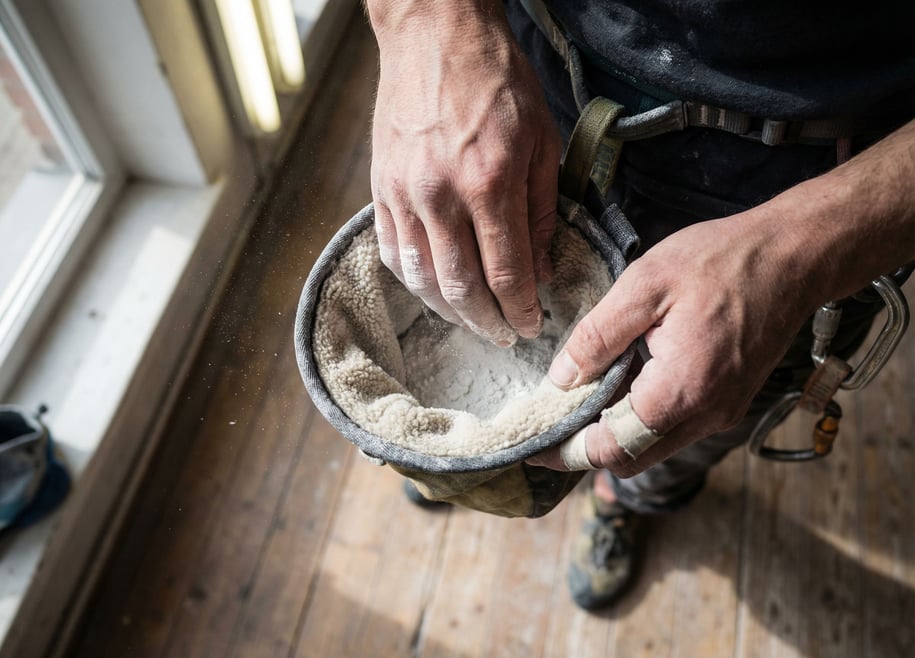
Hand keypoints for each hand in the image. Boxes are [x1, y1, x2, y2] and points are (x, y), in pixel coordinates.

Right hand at [367, 1, 561, 344]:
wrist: (435, 35)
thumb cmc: (497, 82)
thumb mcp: (541, 141)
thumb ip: (541, 212)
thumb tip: (539, 271)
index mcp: (490, 182)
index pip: (507, 272)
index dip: (521, 310)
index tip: (531, 325)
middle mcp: (442, 195)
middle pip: (462, 287)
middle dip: (488, 321)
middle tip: (504, 335)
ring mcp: (405, 193)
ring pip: (424, 279)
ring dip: (450, 311)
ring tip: (472, 320)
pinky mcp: (382, 189)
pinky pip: (394, 253)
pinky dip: (416, 282)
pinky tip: (434, 290)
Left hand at [528, 206, 823, 476]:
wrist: (794, 257)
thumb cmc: (722, 261)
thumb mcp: (645, 285)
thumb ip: (597, 336)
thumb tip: (560, 380)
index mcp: (682, 390)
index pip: (612, 448)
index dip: (567, 452)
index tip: (534, 447)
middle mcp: (707, 415)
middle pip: (632, 458)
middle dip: (587, 449)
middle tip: (550, 424)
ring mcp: (723, 413)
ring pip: (653, 446)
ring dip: (614, 434)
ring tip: (580, 400)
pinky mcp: (730, 403)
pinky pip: (675, 428)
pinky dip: (642, 420)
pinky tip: (622, 385)